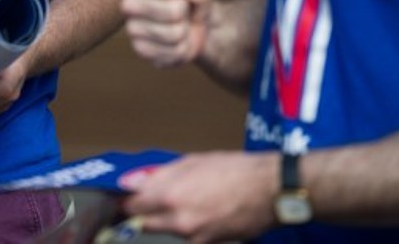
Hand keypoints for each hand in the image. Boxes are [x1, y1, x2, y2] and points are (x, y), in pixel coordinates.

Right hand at [120, 0, 215, 66]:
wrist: (192, 17)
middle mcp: (129, 3)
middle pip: (174, 12)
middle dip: (187, 11)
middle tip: (181, 7)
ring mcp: (132, 29)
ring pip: (175, 34)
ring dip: (185, 29)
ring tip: (178, 21)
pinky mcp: (142, 50)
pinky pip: (175, 52)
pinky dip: (183, 46)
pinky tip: (174, 37)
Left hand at [123, 151, 278, 242]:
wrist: (269, 190)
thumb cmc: (233, 169)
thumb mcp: (193, 162)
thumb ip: (161, 174)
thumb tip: (133, 182)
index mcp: (169, 195)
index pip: (132, 205)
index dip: (129, 200)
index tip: (129, 196)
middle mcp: (177, 220)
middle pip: (144, 224)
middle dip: (144, 213)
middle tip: (152, 201)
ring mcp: (192, 236)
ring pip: (166, 230)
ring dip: (167, 220)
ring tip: (186, 202)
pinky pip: (187, 237)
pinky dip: (188, 228)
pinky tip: (202, 213)